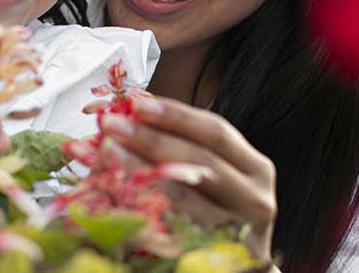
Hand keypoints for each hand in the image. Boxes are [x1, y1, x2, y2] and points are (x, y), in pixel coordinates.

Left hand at [98, 96, 276, 261]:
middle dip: (151, 140)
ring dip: (137, 170)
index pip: (216, 132)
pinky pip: (169, 230)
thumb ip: (180, 140)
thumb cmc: (217, 207)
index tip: (137, 103)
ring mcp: (236, 232)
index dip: (177, 115)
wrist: (233, 268)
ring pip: (183, 198)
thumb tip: (136, 102)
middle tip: (111, 125)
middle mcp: (254, 199)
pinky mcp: (214, 257)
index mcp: (255, 169)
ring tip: (103, 151)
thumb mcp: (212, 172)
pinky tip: (108, 193)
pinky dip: (134, 207)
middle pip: (200, 162)